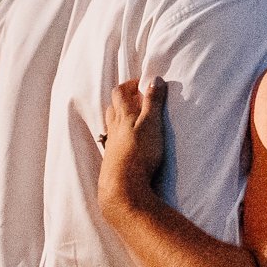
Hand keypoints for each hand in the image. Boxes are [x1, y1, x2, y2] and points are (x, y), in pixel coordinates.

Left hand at [98, 77, 166, 211]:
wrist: (123, 187)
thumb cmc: (139, 153)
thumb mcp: (151, 123)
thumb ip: (153, 101)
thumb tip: (155, 79)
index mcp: (123, 116)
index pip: (120, 93)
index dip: (130, 85)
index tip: (143, 83)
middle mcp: (113, 128)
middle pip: (113, 108)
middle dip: (123, 100)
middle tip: (139, 99)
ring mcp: (111, 145)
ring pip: (112, 125)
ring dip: (120, 118)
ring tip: (133, 119)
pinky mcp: (113, 160)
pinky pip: (114, 142)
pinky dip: (120, 137)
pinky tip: (129, 144)